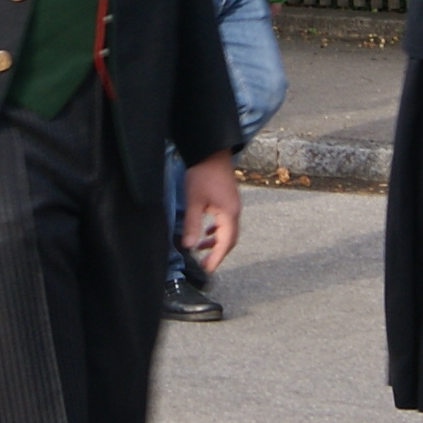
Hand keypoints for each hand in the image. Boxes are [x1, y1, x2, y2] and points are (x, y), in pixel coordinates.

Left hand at [181, 154, 242, 271]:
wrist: (210, 152)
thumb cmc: (202, 174)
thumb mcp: (194, 201)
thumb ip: (192, 225)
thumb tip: (189, 246)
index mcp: (229, 213)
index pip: (226, 243)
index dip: (217, 258)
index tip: (207, 270)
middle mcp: (234, 211)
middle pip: (229, 239)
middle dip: (217, 253)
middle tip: (204, 264)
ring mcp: (232, 205)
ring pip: (227, 231)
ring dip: (216, 241)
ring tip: (201, 249)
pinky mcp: (227, 200)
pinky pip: (225, 221)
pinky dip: (216, 230)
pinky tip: (206, 231)